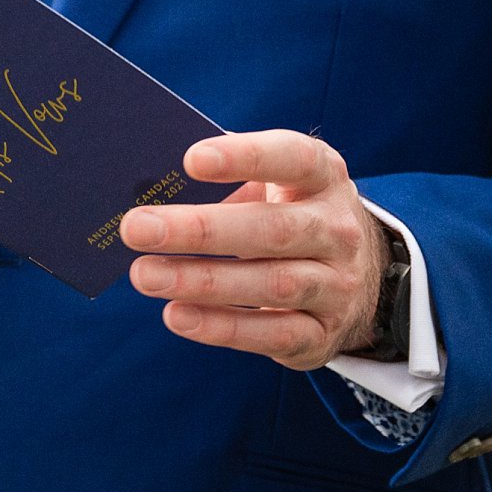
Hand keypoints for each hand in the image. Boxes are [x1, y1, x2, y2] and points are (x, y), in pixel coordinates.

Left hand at [119, 130, 386, 370]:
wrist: (355, 278)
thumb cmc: (287, 214)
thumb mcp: (273, 186)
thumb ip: (226, 181)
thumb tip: (151, 187)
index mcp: (323, 177)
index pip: (293, 158)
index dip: (245, 157)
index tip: (191, 159)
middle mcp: (337, 230)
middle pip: (273, 229)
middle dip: (200, 230)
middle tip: (136, 228)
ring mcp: (336, 285)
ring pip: (271, 284)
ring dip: (201, 281)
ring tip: (144, 275)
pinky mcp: (322, 334)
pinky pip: (271, 333)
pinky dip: (222, 327)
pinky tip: (177, 315)